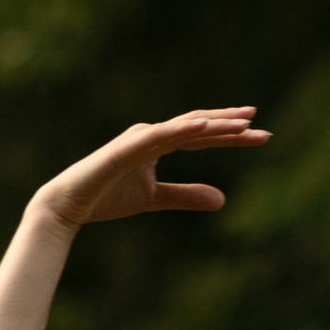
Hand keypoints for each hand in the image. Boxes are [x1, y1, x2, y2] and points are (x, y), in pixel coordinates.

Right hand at [31, 106, 270, 231]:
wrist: (68, 206)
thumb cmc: (106, 197)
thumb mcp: (155, 198)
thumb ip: (186, 196)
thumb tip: (222, 200)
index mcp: (158, 143)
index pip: (201, 137)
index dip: (230, 137)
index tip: (260, 136)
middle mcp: (151, 135)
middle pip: (198, 126)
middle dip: (230, 126)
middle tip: (261, 125)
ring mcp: (139, 139)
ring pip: (183, 128)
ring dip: (213, 124)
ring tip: (243, 124)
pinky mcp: (126, 149)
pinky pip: (158, 136)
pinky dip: (181, 129)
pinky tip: (203, 126)